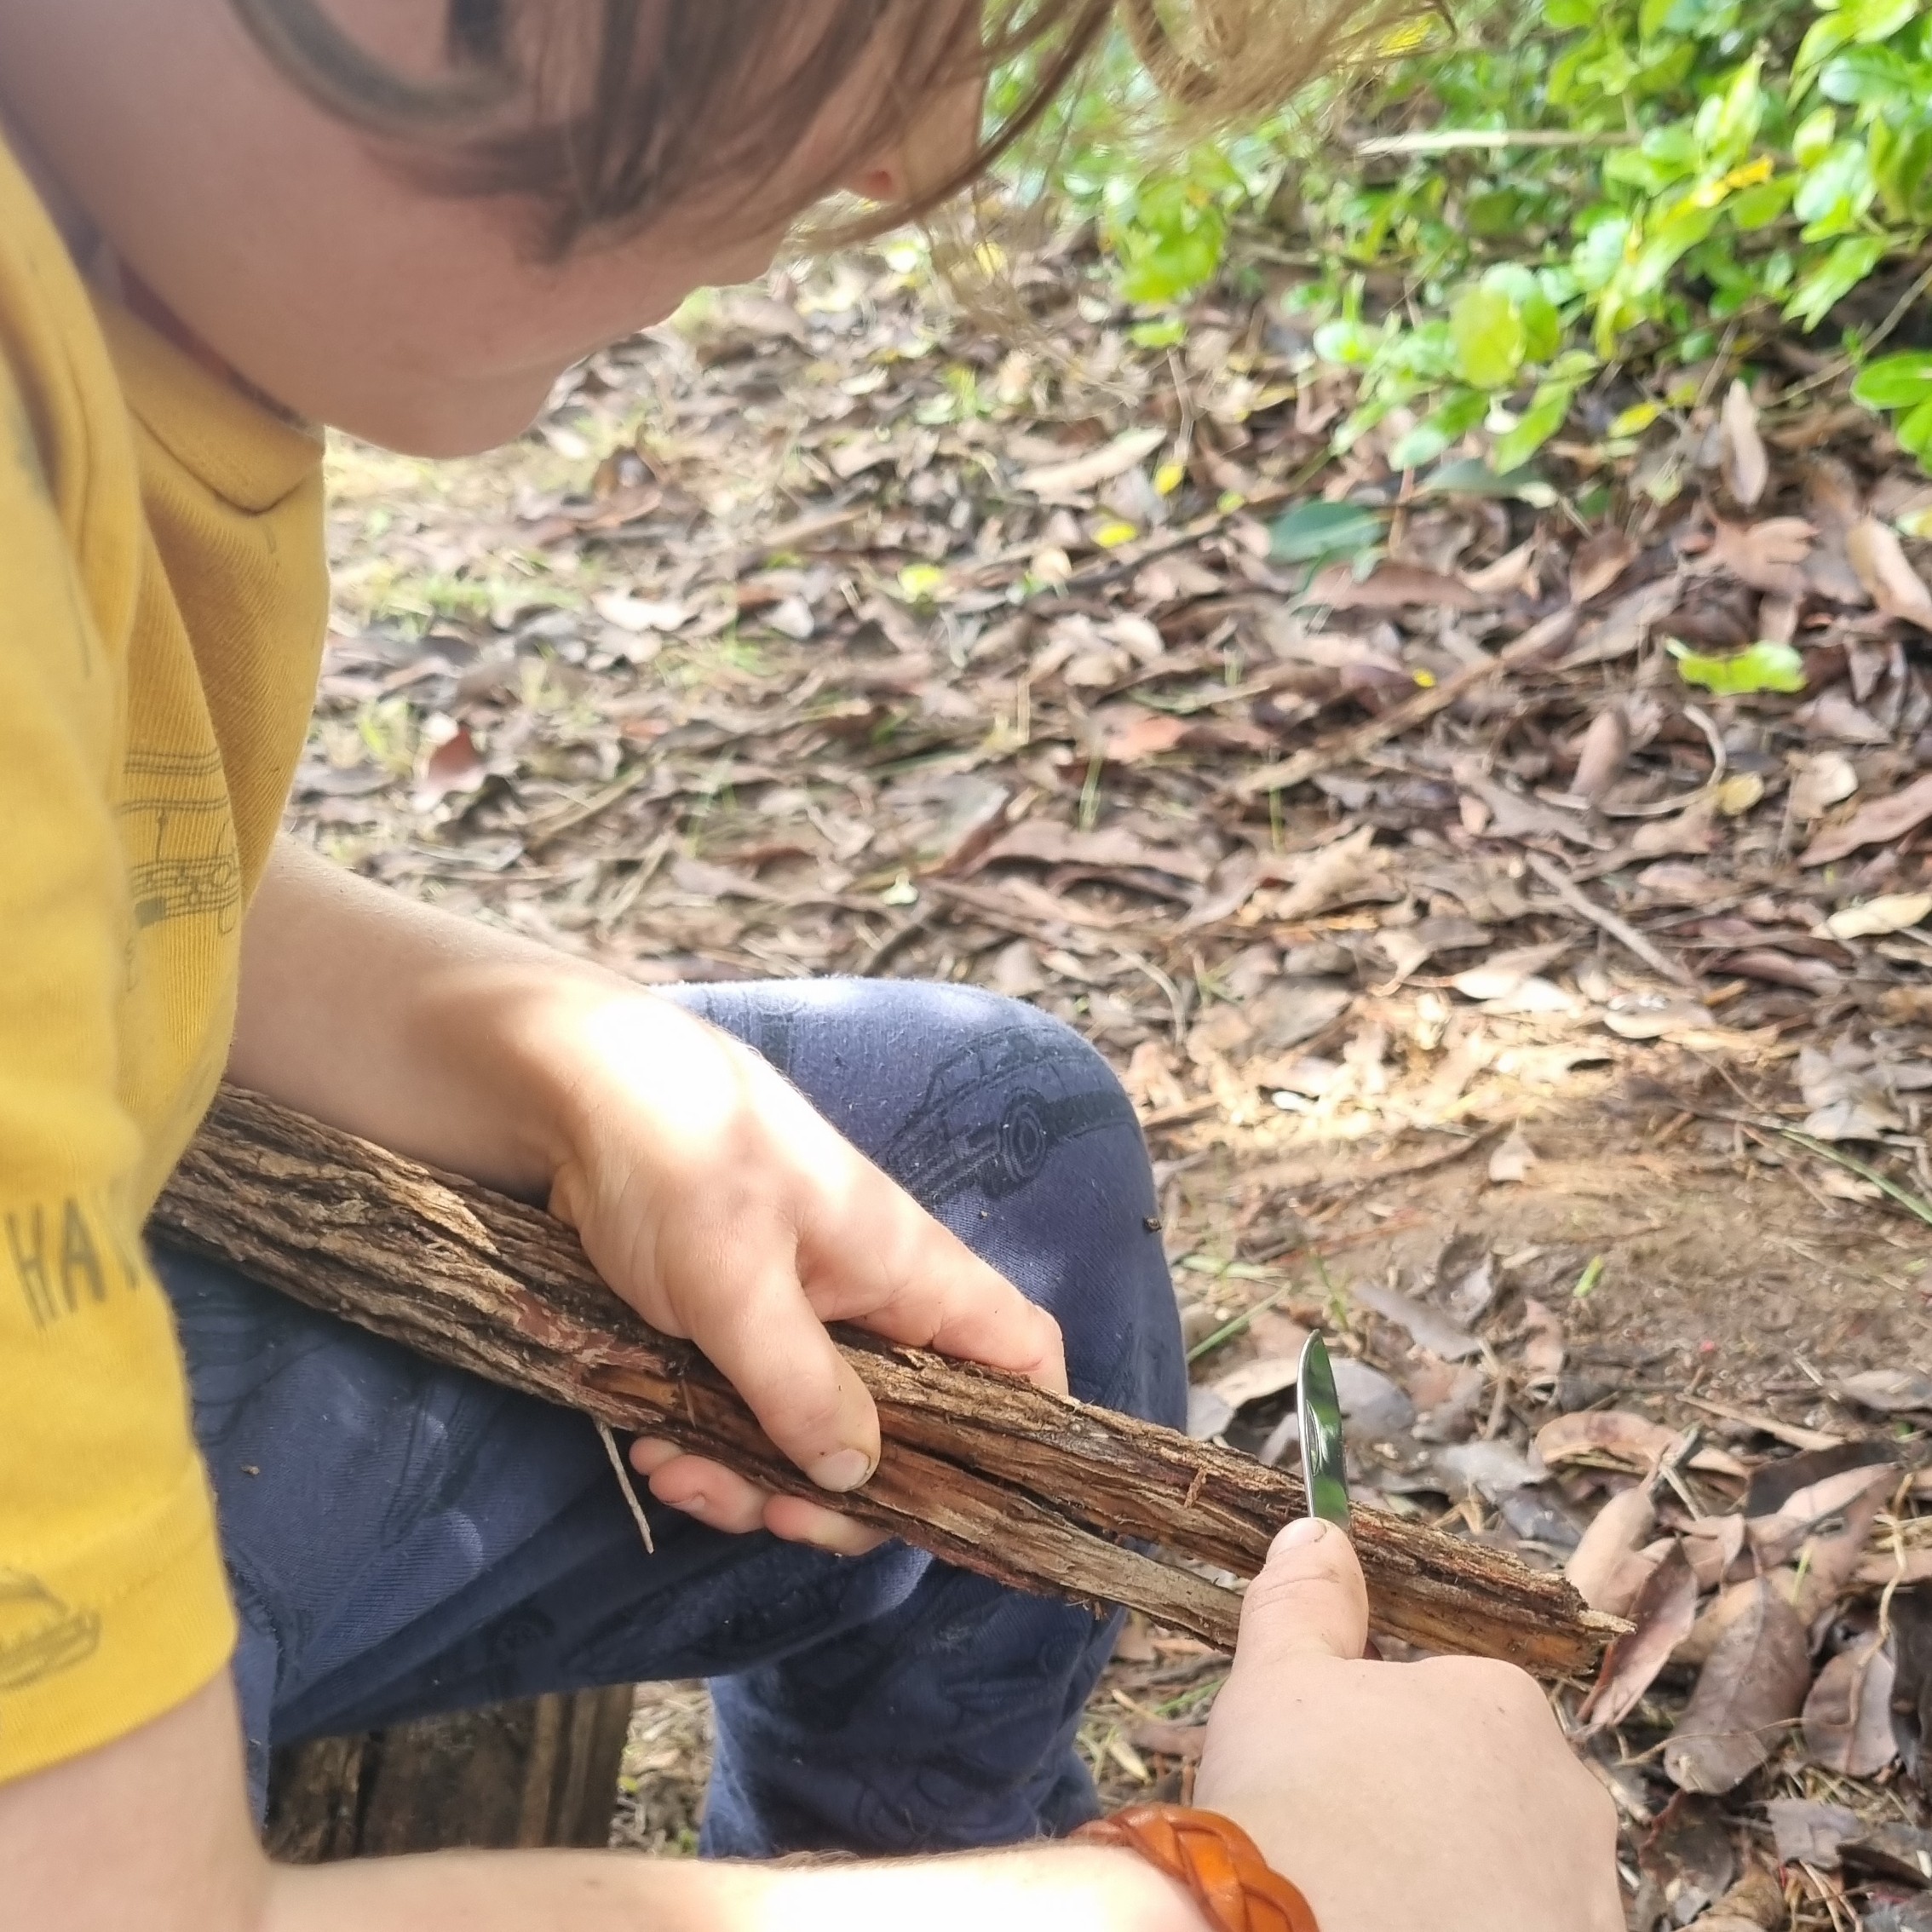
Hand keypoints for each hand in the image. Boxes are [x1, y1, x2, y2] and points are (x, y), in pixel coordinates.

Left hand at [542, 990, 1066, 1553]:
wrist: (567, 1088)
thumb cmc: (672, 1156)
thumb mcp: (735, 1281)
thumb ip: (801, 1385)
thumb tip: (859, 1479)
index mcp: (907, 1272)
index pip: (1021, 1356)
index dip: (1027, 1436)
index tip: (973, 1515)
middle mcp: (869, 1304)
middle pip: (911, 1434)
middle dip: (844, 1497)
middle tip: (774, 1518)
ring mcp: (799, 1319)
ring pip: (814, 1439)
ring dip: (752, 1479)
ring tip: (672, 1470)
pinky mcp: (730, 1330)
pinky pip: (743, 1419)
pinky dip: (705, 1447)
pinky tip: (649, 1445)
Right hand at [1194, 1519, 1624, 1931]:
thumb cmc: (1299, 1800)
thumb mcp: (1278, 1677)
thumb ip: (1305, 1600)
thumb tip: (1319, 1533)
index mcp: (1502, 1703)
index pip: (1456, 1714)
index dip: (1390, 1749)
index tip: (1338, 1785)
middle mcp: (1571, 1797)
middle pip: (1499, 1797)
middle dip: (1442, 1821)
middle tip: (1358, 1852)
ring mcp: (1589, 1897)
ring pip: (1521, 1881)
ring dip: (1470, 1890)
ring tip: (1379, 1906)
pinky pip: (1532, 1929)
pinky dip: (1480, 1928)